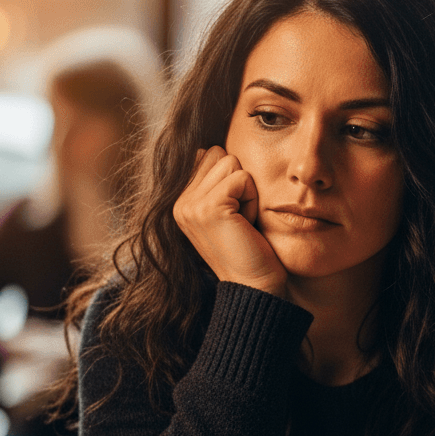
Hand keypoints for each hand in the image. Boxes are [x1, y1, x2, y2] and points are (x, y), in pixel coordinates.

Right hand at [173, 146, 287, 296]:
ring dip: (248, 191)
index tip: (234, 214)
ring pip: (232, 162)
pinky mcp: (209, 208)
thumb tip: (208, 149)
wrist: (255, 286)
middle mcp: (180, 203)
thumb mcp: (227, 213)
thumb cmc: (249, 250)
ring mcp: (191, 205)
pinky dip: (253, 199)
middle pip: (220, 154)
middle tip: (240, 218)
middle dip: (239, 182)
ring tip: (243, 221)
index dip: (232, 179)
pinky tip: (247, 224)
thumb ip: (214, 183)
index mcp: (181, 202)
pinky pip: (242, 178)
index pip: (209, 156)